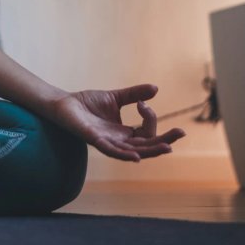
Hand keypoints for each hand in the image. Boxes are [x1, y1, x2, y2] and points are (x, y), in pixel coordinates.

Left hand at [44, 83, 185, 161]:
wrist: (64, 103)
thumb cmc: (87, 104)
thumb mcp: (115, 97)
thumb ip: (134, 94)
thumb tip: (156, 88)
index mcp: (124, 133)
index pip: (146, 133)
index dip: (149, 118)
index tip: (141, 102)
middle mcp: (118, 141)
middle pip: (146, 146)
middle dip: (164, 141)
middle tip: (180, 133)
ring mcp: (107, 142)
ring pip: (133, 151)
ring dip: (151, 150)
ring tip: (167, 148)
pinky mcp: (94, 139)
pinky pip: (111, 151)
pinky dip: (124, 154)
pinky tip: (137, 156)